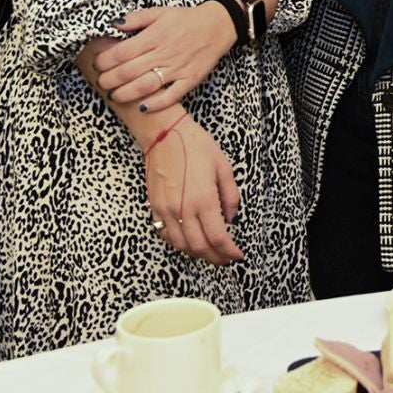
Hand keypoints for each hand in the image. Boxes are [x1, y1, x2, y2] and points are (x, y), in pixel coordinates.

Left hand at [94, 1, 233, 110]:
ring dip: (126, 93)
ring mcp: (178, 68)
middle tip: (101, 83)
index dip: (106, 60)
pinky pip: (172, 96)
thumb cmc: (186, 19)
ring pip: (146, 85)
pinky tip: (142, 107)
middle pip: (130, 71)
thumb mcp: (160, 12)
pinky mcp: (190, 79)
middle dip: (110, 79)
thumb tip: (113, 24)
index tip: (98, 64)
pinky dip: (156, 104)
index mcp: (156, 35)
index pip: (122, 52)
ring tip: (114, 96)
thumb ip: (136, 18)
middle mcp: (165, 52)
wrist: (219, 25)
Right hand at [143, 114, 243, 264]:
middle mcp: (183, 209)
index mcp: (204, 199)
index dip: (229, 251)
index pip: (218, 237)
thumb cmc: (195, 145)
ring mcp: (166, 210)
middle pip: (200, 247)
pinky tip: (188, 241)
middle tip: (225, 259)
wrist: (164, 134)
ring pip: (181, 245)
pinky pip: (165, 235)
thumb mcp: (223, 166)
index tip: (237, 255)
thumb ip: (230, 196)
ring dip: (197, 254)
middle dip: (215, 258)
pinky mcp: (154, 207)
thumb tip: (231, 218)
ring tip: (209, 253)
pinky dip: (178, 243)